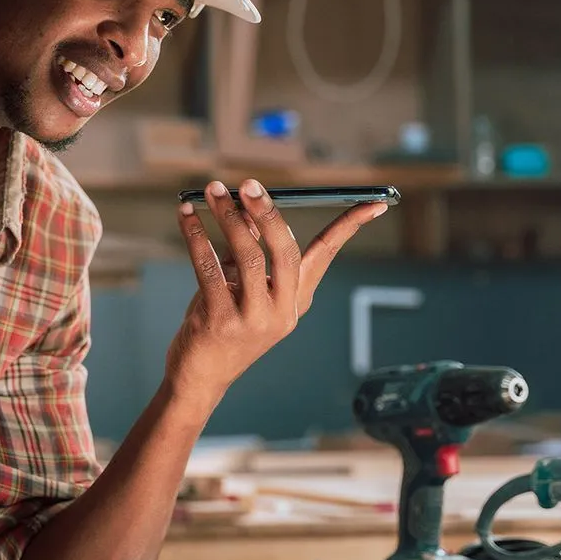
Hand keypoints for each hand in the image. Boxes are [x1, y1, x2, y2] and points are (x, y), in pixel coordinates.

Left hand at [166, 179, 386, 394]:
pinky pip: (209, 267)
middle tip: (248, 184)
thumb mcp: (243, 285)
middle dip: (268, 212)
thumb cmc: (223, 323)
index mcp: (296, 299)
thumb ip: (250, 247)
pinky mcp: (221, 321)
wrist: (200, 376)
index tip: (374, 202)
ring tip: (212, 190)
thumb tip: (247, 204)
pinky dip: (196, 236)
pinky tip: (186, 215)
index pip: (327, 254)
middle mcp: (282, 310)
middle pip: (285, 251)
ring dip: (228, 216)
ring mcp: (253, 319)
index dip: (350, 226)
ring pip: (247, 255)